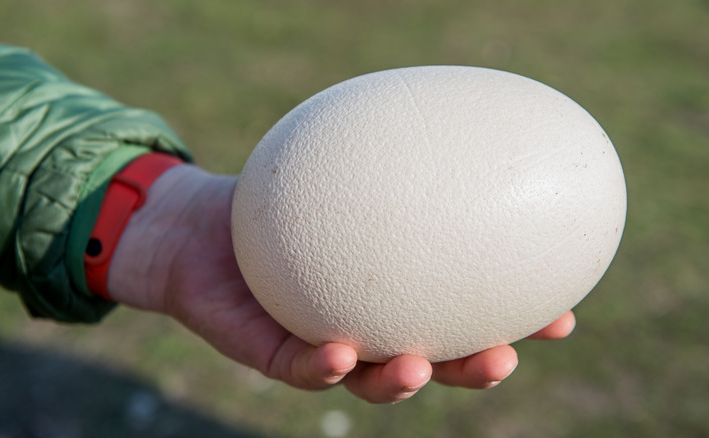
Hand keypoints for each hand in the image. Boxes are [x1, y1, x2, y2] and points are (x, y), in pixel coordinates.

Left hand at [108, 164, 575, 403]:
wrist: (200, 230)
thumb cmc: (279, 201)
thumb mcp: (336, 171)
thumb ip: (387, 161)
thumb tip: (452, 121)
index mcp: (393, 296)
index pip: (463, 315)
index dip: (515, 323)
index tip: (561, 316)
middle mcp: (366, 327)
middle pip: (431, 361)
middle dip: (469, 368)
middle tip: (505, 355)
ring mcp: (320, 345)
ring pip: (368, 380)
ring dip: (400, 380)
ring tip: (422, 365)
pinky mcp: (272, 354)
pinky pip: (298, 366)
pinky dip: (321, 363)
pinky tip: (340, 350)